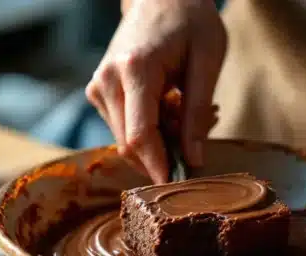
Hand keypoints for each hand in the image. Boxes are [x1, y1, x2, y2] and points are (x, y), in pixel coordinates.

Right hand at [86, 0, 225, 182]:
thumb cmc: (189, 21)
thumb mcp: (207, 60)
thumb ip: (197, 112)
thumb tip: (193, 159)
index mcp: (134, 69)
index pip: (140, 136)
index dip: (157, 166)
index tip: (177, 185)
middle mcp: (107, 81)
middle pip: (129, 144)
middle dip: (163, 154)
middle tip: (198, 134)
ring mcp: (98, 87)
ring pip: (125, 140)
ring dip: (158, 142)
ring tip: (186, 112)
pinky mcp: (98, 92)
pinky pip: (122, 127)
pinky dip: (148, 130)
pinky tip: (169, 107)